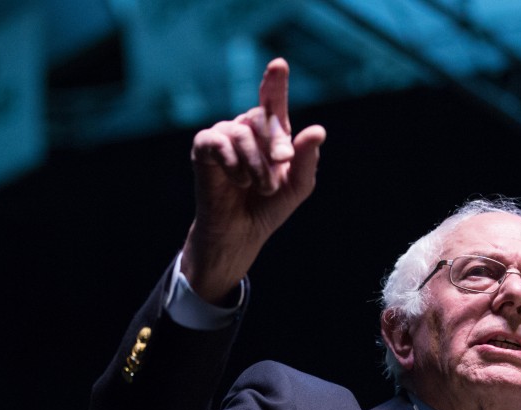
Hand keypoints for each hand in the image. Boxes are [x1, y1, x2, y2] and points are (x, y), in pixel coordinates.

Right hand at [182, 58, 325, 303]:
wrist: (242, 232)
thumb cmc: (269, 207)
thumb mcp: (298, 185)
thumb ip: (307, 158)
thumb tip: (317, 130)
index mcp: (270, 134)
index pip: (272, 102)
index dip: (275, 83)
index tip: (279, 65)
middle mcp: (245, 129)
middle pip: (260, 116)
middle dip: (275, 141)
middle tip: (282, 164)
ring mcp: (223, 136)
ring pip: (241, 132)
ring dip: (256, 163)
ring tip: (261, 186)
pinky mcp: (203, 148)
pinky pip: (217, 141)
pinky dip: (233, 162)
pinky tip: (239, 181)